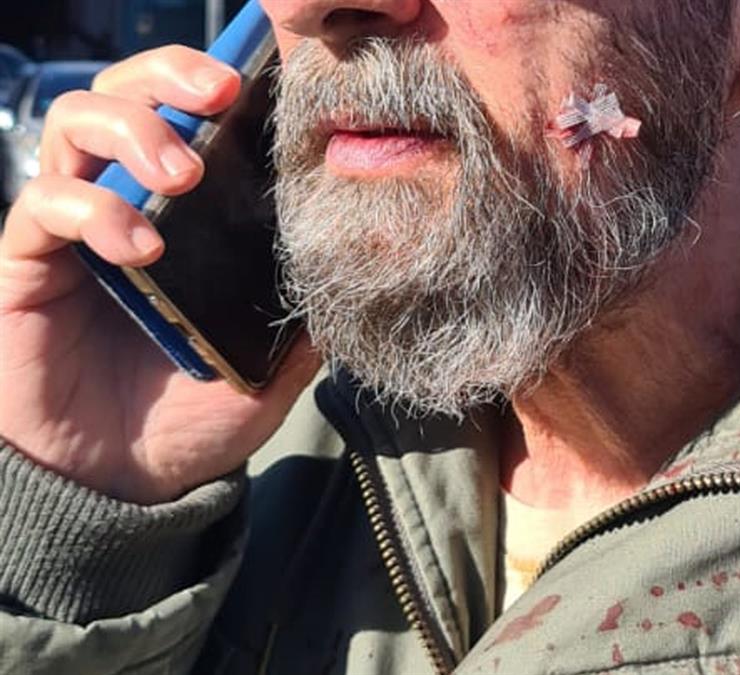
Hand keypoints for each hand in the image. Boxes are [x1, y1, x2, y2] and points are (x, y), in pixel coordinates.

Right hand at [0, 46, 321, 504]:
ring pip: (74, 122)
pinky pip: (44, 203)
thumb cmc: (194, 413)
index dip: (217, 84)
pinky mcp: (26, 261)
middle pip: (125, 90)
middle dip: (168, 75)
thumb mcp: (273, 361)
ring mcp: (73, 228)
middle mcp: (126, 201)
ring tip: (182, 175)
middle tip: (217, 97)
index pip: (191, 117)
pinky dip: (94, 209)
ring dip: (133, 129)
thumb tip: (365, 260)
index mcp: (187, 214)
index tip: (263, 84)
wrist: (126, 483)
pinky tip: (141, 247)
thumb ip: (308, 309)